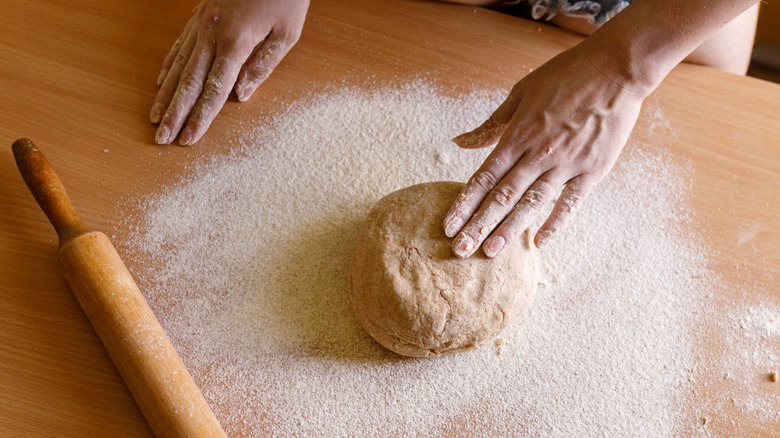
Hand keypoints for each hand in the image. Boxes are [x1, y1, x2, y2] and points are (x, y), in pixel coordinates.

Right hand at [150, 0, 308, 144]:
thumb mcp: (287, 32)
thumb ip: (264, 66)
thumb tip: (241, 96)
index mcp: (236, 41)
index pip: (214, 89)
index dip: (201, 117)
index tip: (188, 139)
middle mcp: (212, 32)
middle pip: (189, 81)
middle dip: (175, 112)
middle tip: (162, 138)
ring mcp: (202, 22)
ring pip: (178, 63)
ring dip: (165, 93)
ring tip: (155, 117)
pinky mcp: (200, 13)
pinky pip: (179, 44)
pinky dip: (168, 64)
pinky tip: (161, 81)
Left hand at [443, 42, 647, 257]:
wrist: (617, 68)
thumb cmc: (565, 75)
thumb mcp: (521, 93)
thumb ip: (491, 125)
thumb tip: (459, 143)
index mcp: (518, 135)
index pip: (484, 177)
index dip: (464, 203)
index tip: (448, 226)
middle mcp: (538, 153)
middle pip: (502, 197)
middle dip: (478, 225)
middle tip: (460, 250)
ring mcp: (566, 164)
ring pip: (531, 203)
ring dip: (509, 229)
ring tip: (490, 252)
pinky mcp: (593, 169)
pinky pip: (570, 202)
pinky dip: (555, 223)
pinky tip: (539, 242)